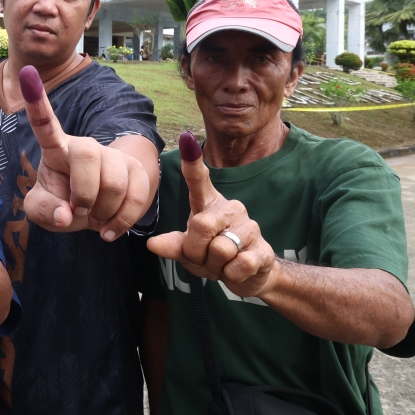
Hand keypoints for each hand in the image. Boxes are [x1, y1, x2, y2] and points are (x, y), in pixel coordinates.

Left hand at [19, 65, 151, 240]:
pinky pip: (136, 197)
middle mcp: (86, 147)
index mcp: (57, 150)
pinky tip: (109, 230)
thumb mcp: (43, 211)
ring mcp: (113, 157)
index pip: (45, 124)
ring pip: (115, 182)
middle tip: (79, 211)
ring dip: (103, 212)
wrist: (100, 211)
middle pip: (88, 154)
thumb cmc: (64, 204)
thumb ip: (44, 212)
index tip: (28, 73)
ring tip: (95, 218)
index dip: (37, 102)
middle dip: (84, 193)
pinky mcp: (136, 171)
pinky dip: (121, 222)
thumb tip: (65, 214)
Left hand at [146, 131, 277, 297]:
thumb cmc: (212, 256)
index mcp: (209, 205)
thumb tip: (152, 244)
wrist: (249, 276)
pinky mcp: (263, 250)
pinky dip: (230, 275)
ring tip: (220, 264)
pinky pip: (237, 266)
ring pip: (219, 250)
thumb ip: (173, 245)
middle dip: (195, 251)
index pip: (199, 180)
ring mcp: (249, 227)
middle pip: (200, 226)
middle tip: (202, 257)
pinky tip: (236, 270)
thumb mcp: (188, 251)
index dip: (193, 161)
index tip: (187, 138)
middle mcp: (231, 209)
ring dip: (213, 266)